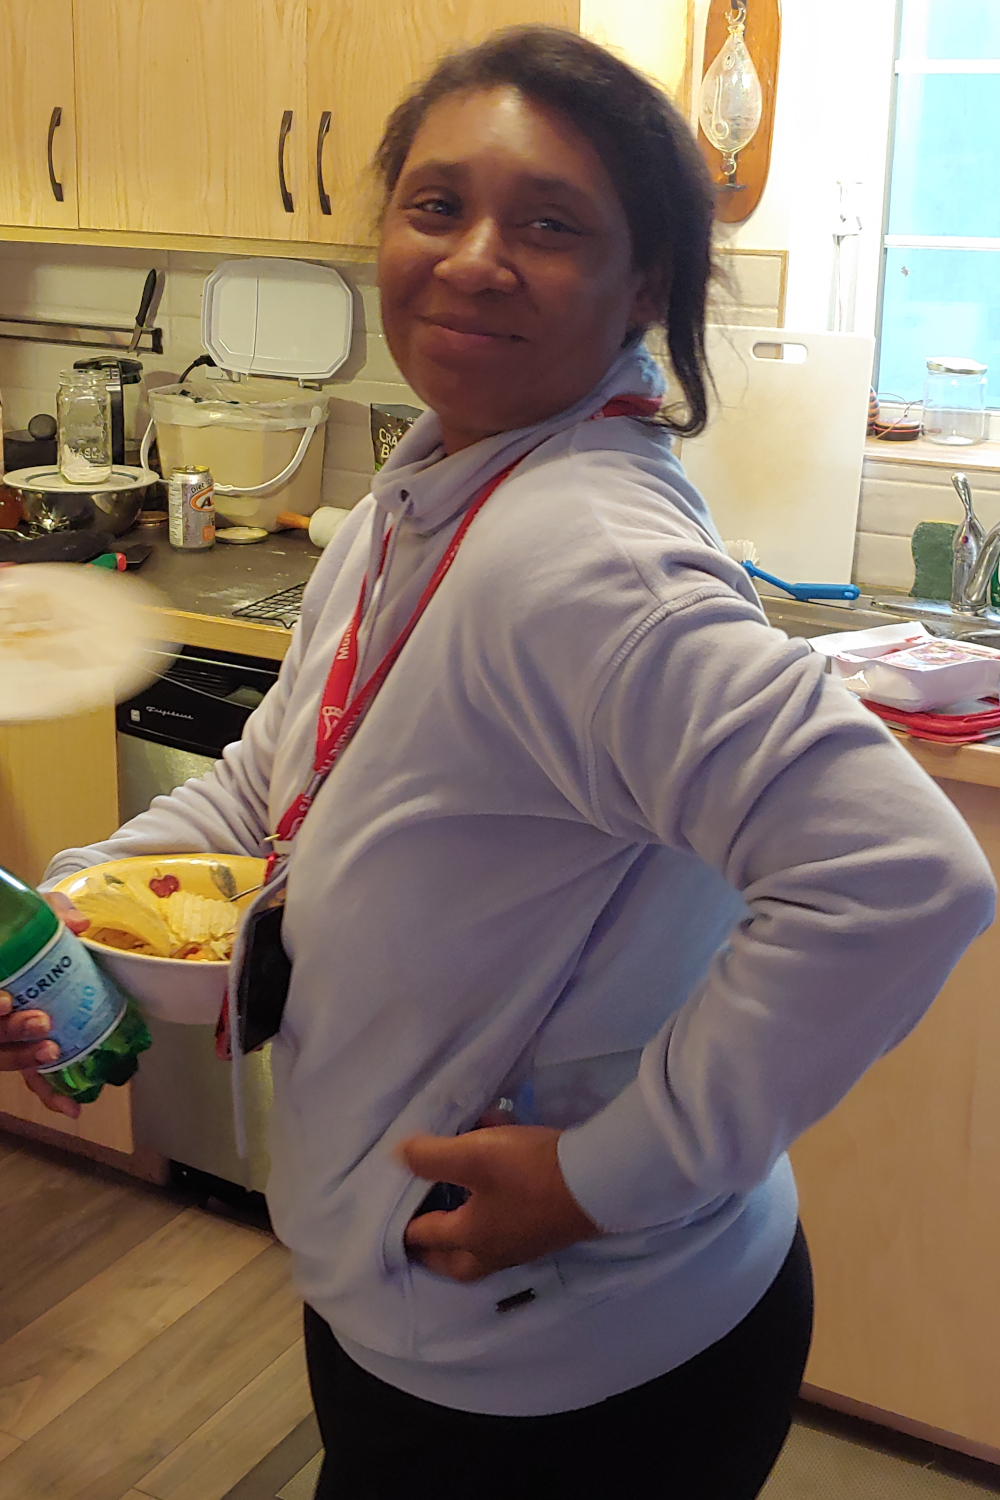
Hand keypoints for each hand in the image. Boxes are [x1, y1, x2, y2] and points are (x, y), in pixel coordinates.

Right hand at [0, 891, 88, 1118]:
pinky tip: (71, 1107)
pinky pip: (30, 1077)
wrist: (36, 933)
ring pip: (4, 1058)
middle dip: (12, 1034)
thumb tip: (79, 925)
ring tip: (54, 1053)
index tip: (5, 1002)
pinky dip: (50, 1094)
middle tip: (41, 1022)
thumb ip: (54, 911)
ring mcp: (6, 1032)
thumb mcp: (39, 909)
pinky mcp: (26, 1048)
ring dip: (26, 1061)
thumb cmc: (32, 923)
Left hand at [399, 1125, 600, 1282]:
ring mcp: (524, 1241)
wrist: (598, 1181)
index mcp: (471, 1237)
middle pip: (457, 1262)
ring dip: (466, 1230)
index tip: (386, 1214)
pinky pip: (509, 1216)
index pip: (425, 1235)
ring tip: (456, 1205)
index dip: (402, 1223)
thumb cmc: (528, 1172)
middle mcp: (495, 1248)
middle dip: (435, 1252)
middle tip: (421, 1239)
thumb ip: (433, 1157)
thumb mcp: (475, 1155)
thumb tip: (398, 1158)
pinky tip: (499, 1166)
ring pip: (484, 1243)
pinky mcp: (546, 1225)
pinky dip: (496, 1200)